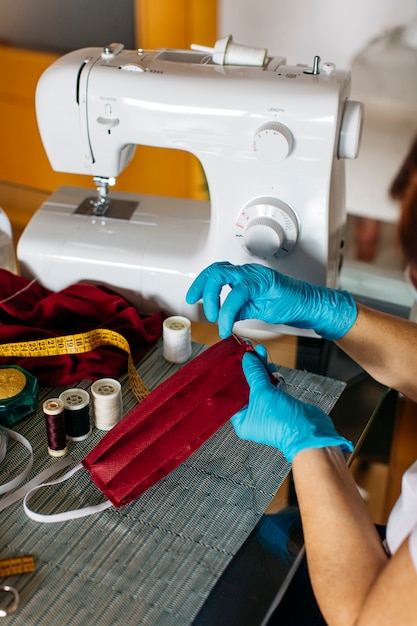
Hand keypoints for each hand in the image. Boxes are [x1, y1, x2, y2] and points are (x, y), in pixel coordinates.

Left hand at [186, 262, 356, 339]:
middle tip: (197, 303)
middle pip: (215, 270)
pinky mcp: (263, 283)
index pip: (216, 272)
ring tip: (215, 317)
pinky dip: (228, 311)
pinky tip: (226, 324)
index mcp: (244, 276)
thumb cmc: (285, 304)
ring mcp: (255, 275)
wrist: (307, 305)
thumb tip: (223, 315)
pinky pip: (238, 294)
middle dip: (201, 287)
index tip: (193, 298)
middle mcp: (247, 272)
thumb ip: (238, 310)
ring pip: (222, 276)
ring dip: (213, 298)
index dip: (201, 283)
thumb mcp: (254, 309)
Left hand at [232, 351, 352, 462]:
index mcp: (242, 420)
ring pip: (261, 385)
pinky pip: (273, 388)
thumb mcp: (262, 393)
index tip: (235, 359)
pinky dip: (273, 378)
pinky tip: (274, 372)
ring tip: (261, 355)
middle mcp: (254, 416)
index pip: (232, 393)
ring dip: (262, 370)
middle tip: (250, 352)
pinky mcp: (281, 405)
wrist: (310, 430)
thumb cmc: (283, 423)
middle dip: (250, 369)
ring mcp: (268, 410)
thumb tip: (247, 359)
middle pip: (247, 387)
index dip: (233, 375)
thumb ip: (254, 373)